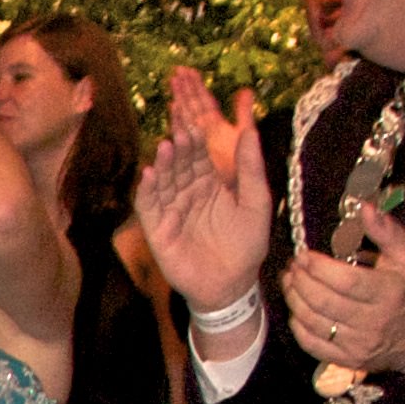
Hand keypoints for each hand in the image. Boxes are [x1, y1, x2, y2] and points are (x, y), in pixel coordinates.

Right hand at [138, 68, 275, 315]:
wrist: (232, 285)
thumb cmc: (247, 245)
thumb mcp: (256, 202)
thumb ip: (251, 168)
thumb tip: (251, 131)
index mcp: (211, 184)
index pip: (200, 155)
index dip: (196, 138)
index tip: (194, 119)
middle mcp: (187, 193)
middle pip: (179, 164)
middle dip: (178, 147)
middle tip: (178, 129)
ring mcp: (171, 210)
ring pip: (163, 181)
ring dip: (162, 164)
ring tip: (164, 147)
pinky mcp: (158, 229)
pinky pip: (149, 206)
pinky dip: (147, 190)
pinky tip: (149, 174)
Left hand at [285, 199, 404, 377]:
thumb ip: (386, 232)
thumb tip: (366, 208)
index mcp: (388, 294)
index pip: (346, 281)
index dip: (319, 268)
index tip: (304, 255)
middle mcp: (373, 321)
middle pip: (323, 301)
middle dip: (301, 281)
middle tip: (293, 266)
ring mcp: (358, 343)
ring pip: (313, 322)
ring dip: (294, 299)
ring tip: (289, 281)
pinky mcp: (346, 358)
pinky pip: (311, 343)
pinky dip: (298, 324)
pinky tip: (296, 307)